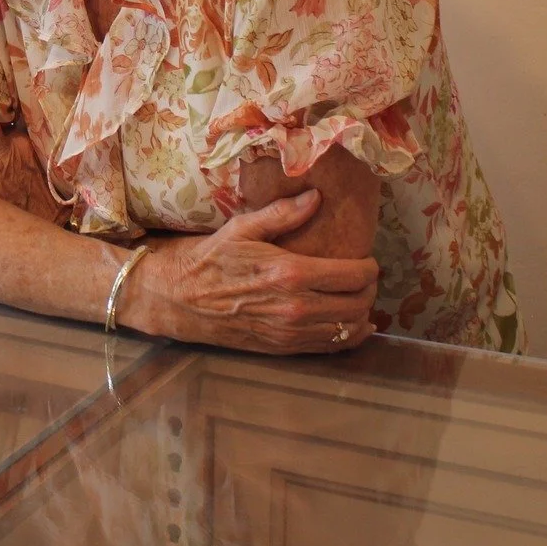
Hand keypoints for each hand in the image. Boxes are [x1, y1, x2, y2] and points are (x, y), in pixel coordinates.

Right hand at [120, 190, 379, 353]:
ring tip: (359, 298)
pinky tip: (353, 326)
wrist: (177, 298)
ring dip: (361, 314)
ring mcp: (290, 333)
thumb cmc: (208, 259)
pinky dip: (348, 337)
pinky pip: (329, 347)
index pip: (354, 275)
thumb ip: (283, 213)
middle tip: (365, 277)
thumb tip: (317, 197)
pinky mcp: (282, 348)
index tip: (367, 260)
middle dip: (369, 290)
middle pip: (358, 304)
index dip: (369, 267)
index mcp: (290, 273)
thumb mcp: (242, 227)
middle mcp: (296, 307)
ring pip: (348, 329)